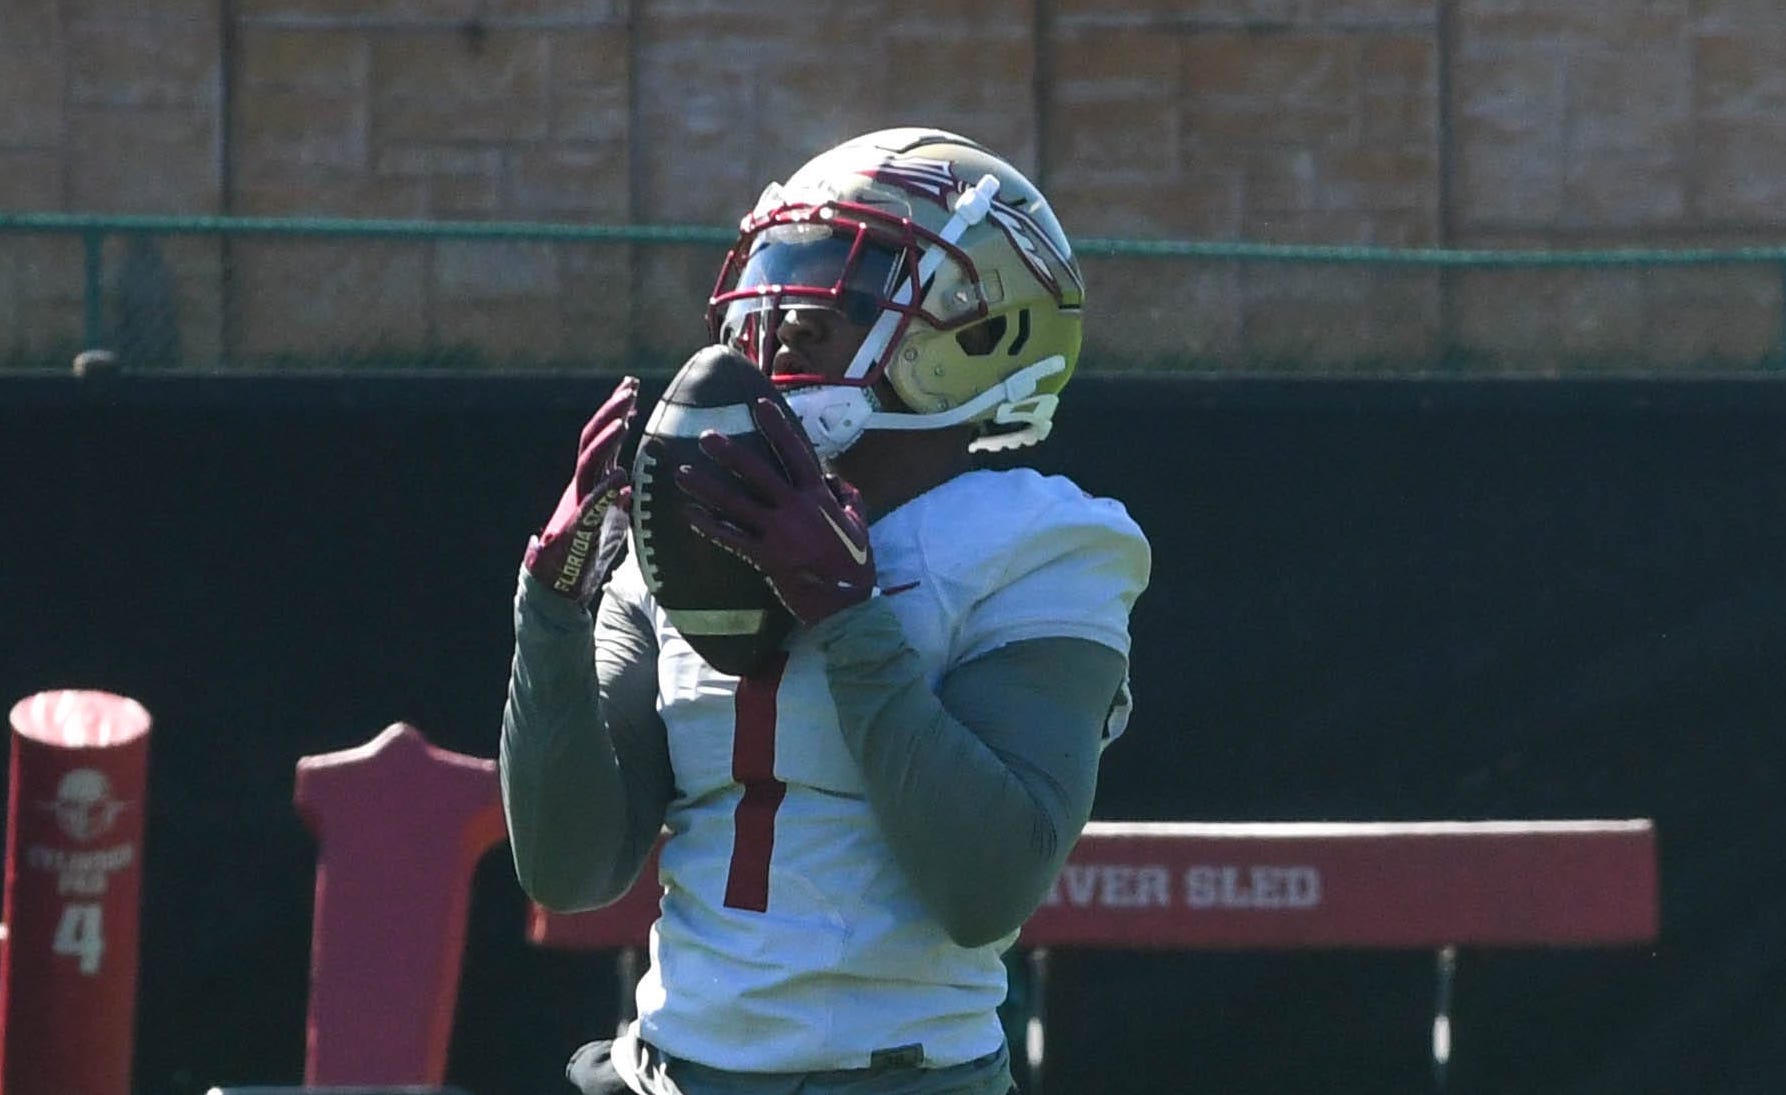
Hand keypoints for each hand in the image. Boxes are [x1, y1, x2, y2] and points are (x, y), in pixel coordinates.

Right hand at [523, 377, 638, 604]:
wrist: (558, 586)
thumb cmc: (584, 553)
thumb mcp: (607, 521)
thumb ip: (615, 499)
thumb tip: (630, 483)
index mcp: (588, 481)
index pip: (601, 439)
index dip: (615, 412)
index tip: (631, 387)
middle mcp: (581, 486)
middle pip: (593, 439)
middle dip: (611, 412)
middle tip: (630, 387)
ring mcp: (577, 504)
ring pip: (588, 464)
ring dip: (606, 441)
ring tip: (625, 419)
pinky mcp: (576, 529)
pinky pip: (591, 505)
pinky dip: (605, 490)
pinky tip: (621, 477)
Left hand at [674, 396, 874, 625]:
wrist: (847, 603)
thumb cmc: (855, 564)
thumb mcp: (860, 524)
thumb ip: (848, 497)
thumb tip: (835, 478)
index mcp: (818, 497)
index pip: (796, 453)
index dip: (777, 428)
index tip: (759, 406)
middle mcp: (795, 509)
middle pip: (757, 472)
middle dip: (730, 452)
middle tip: (705, 436)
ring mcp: (778, 533)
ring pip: (736, 503)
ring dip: (707, 487)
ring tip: (682, 473)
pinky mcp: (765, 557)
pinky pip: (731, 538)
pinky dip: (709, 526)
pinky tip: (688, 514)